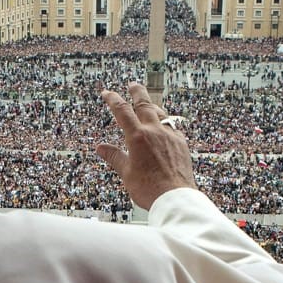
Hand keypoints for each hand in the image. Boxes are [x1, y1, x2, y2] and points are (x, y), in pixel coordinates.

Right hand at [96, 82, 195, 209]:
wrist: (175, 197)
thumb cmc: (149, 188)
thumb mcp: (126, 173)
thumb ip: (114, 157)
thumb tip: (100, 147)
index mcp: (138, 137)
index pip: (122, 111)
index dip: (113, 99)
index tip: (107, 93)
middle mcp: (155, 131)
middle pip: (145, 103)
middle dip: (137, 92)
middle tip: (132, 84)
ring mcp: (170, 135)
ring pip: (161, 113)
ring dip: (152, 105)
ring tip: (148, 103)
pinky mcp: (181, 143)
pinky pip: (173, 126)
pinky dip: (166, 122)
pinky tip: (165, 126)